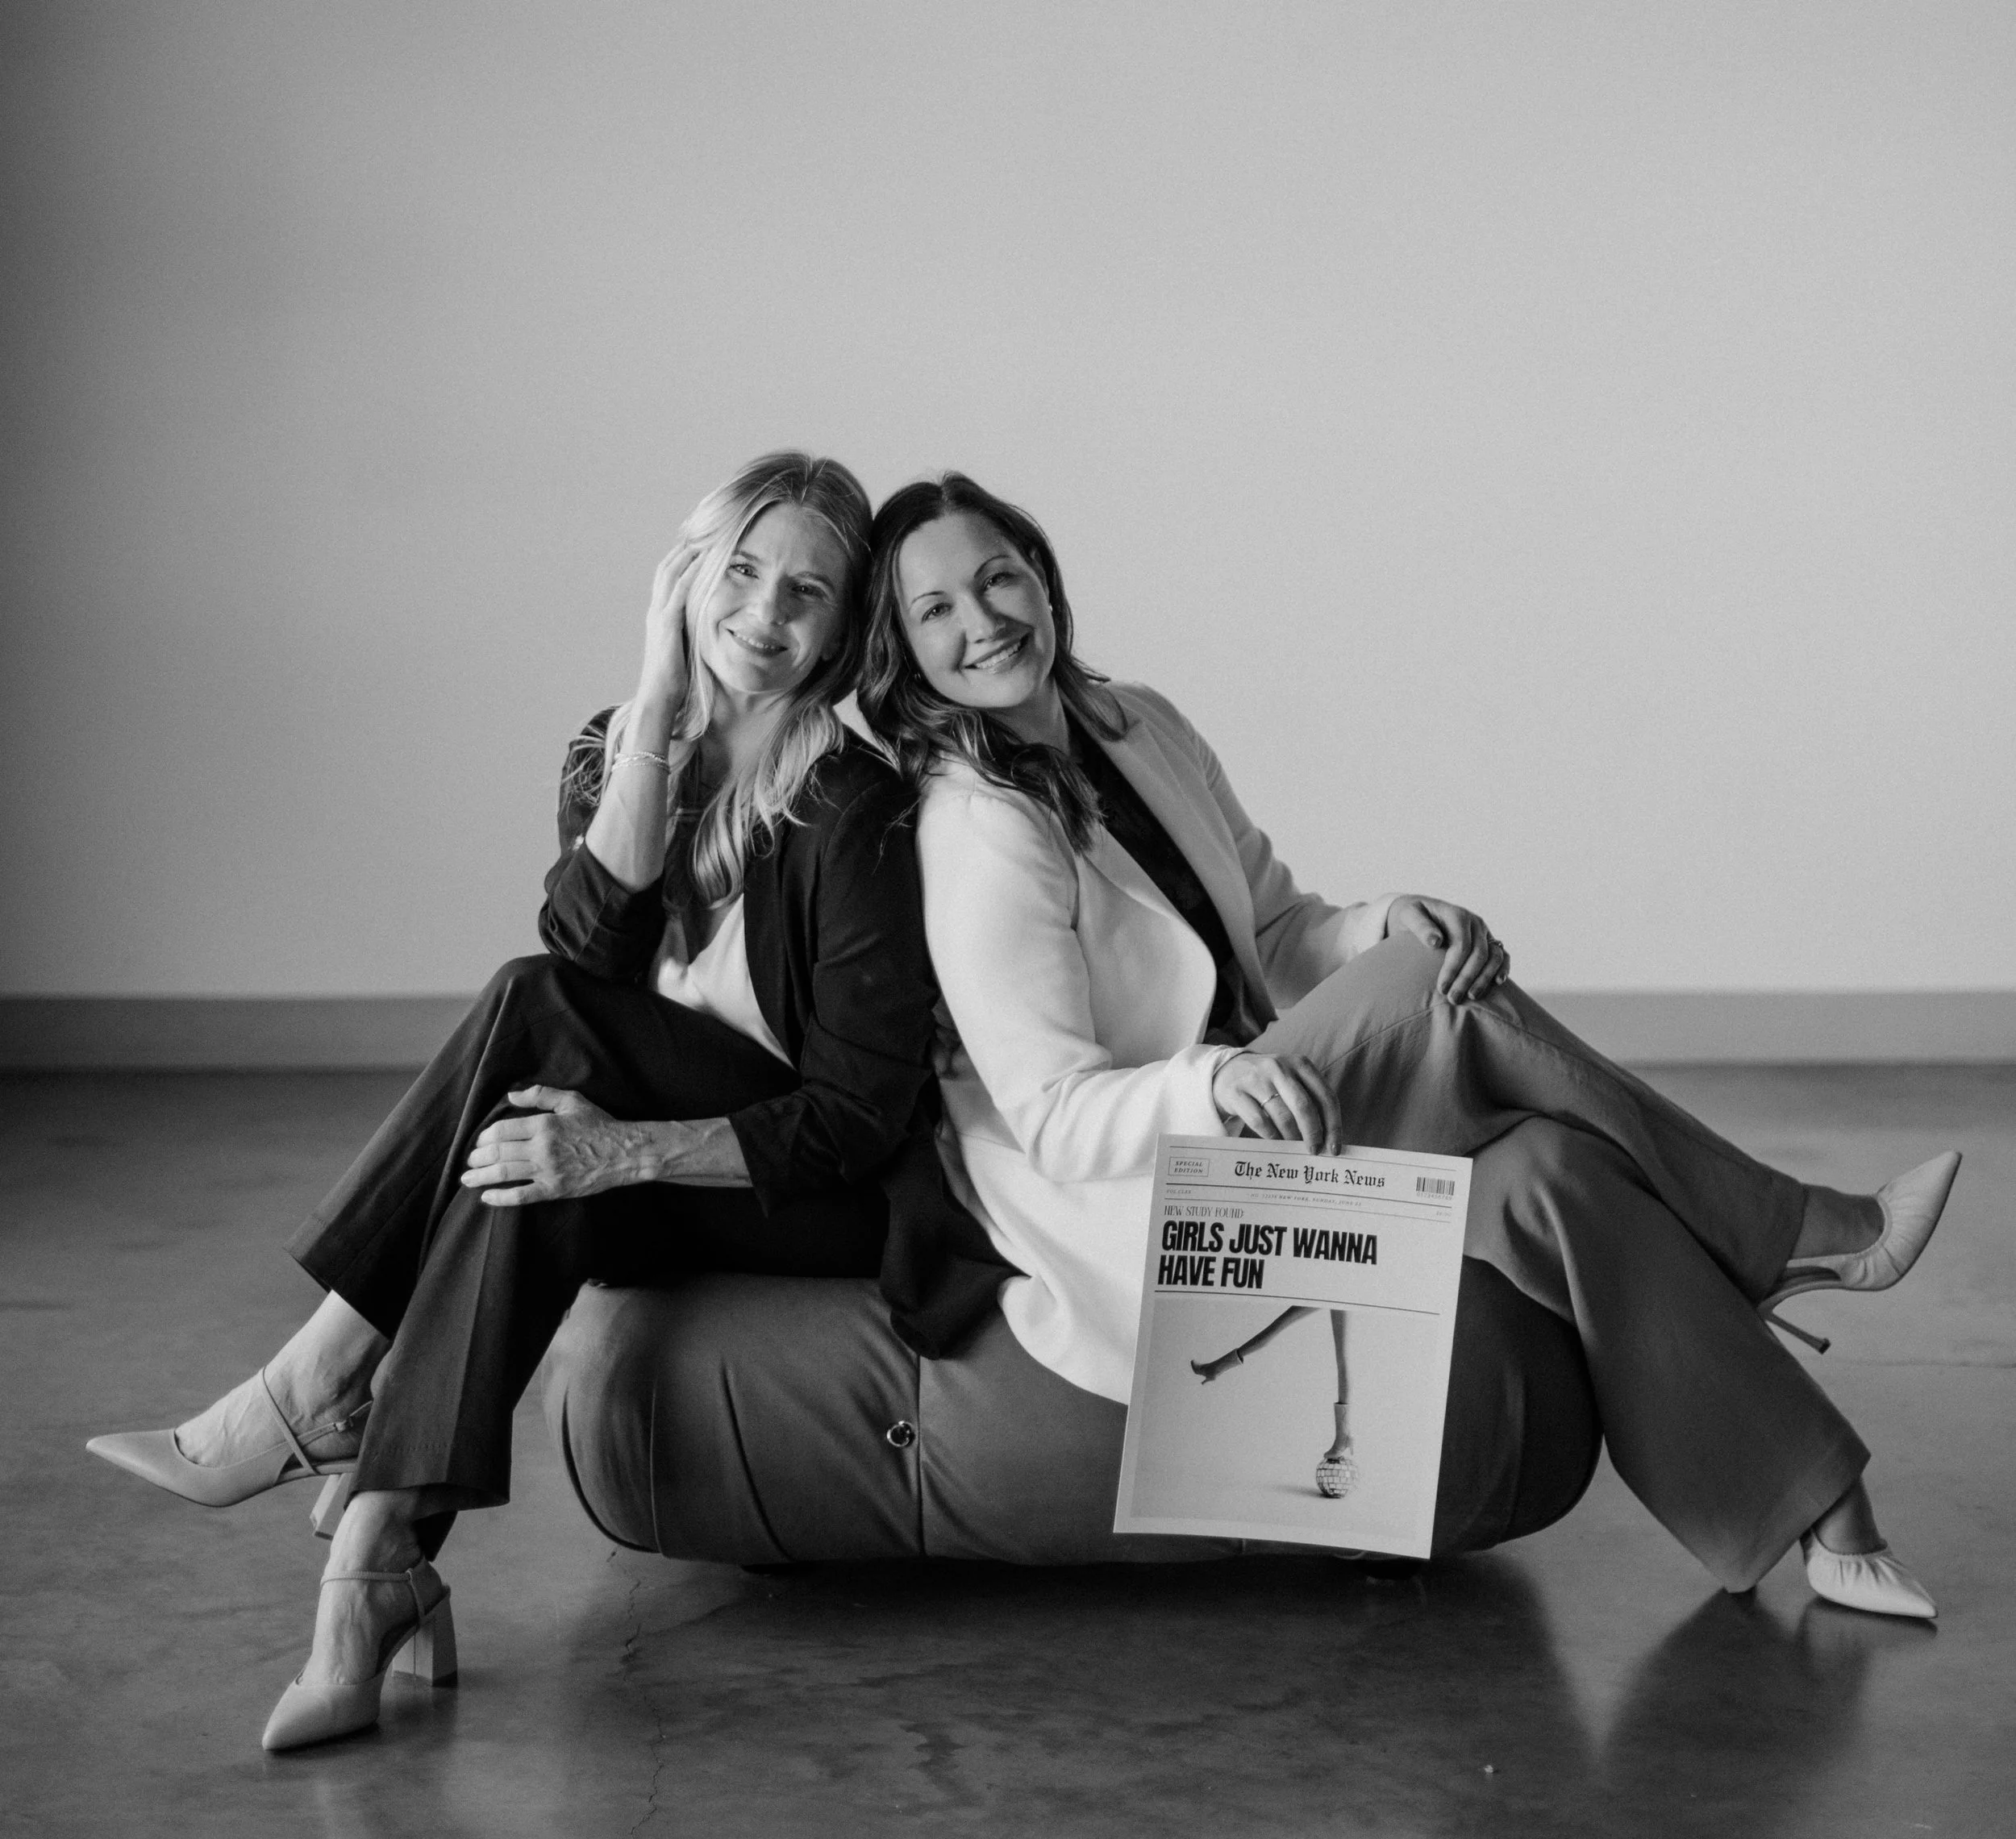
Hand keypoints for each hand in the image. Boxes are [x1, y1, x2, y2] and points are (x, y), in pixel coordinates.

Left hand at [460, 1086, 644, 1206]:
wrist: (624, 1152)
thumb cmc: (599, 1124)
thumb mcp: (572, 1101)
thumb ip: (541, 1095)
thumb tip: (512, 1095)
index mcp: (544, 1124)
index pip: (502, 1130)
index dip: (485, 1136)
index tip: (480, 1141)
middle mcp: (541, 1148)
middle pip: (498, 1152)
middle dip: (478, 1157)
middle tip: (470, 1161)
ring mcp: (547, 1170)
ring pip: (504, 1173)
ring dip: (481, 1177)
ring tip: (467, 1179)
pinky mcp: (554, 1189)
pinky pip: (522, 1195)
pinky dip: (501, 1198)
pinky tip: (487, 1197)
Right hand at [636, 547, 698, 713]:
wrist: (659, 698)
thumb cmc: (674, 680)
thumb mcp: (684, 648)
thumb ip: (690, 632)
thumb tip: (706, 624)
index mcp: (659, 615)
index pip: (667, 577)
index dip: (679, 558)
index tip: (697, 542)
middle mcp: (656, 611)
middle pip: (666, 568)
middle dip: (682, 548)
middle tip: (701, 529)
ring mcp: (659, 616)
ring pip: (670, 574)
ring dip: (686, 554)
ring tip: (704, 536)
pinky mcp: (667, 625)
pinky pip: (679, 593)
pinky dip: (690, 573)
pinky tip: (703, 561)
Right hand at [1211, 1052, 1342, 1153]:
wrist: (1226, 1070)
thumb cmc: (1268, 1082)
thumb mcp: (1291, 1080)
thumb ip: (1310, 1100)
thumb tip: (1328, 1137)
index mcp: (1300, 1063)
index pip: (1325, 1096)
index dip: (1333, 1124)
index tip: (1334, 1147)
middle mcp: (1279, 1067)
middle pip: (1304, 1106)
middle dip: (1313, 1133)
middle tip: (1315, 1150)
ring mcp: (1256, 1079)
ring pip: (1282, 1116)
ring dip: (1292, 1137)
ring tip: (1295, 1147)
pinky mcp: (1236, 1092)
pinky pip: (1260, 1121)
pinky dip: (1272, 1136)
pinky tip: (1276, 1142)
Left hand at [1386, 895, 1508, 1003]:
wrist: (1423, 912)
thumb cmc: (1414, 916)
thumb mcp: (1409, 915)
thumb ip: (1420, 926)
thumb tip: (1435, 942)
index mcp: (1457, 915)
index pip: (1461, 945)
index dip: (1453, 969)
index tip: (1441, 988)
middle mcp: (1475, 923)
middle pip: (1479, 954)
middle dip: (1466, 979)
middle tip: (1453, 999)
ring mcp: (1484, 932)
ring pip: (1495, 956)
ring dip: (1485, 978)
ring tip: (1471, 996)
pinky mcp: (1489, 941)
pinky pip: (1503, 955)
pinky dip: (1503, 968)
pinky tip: (1498, 983)